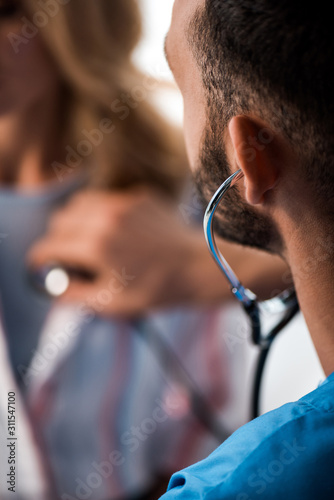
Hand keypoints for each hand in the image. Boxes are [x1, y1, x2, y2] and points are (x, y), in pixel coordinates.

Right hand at [26, 188, 219, 316]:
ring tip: (86, 240)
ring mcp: (124, 202)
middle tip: (66, 256)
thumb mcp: (113, 303)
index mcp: (96, 246)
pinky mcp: (140, 196)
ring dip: (74, 221)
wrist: (199, 266)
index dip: (39, 257)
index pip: (49, 245)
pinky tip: (115, 230)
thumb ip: (77, 296)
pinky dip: (100, 213)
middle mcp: (105, 218)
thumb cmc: (158, 290)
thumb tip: (56, 290)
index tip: (41, 264)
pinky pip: (107, 198)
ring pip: (80, 203)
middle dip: (56, 239)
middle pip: (59, 219)